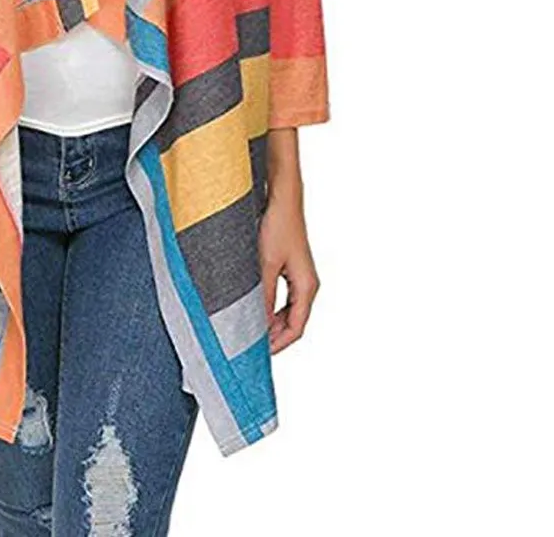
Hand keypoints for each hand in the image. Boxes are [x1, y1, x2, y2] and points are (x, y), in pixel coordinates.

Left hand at [259, 168, 319, 353]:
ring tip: (247, 330)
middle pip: (293, 323)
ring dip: (269, 322)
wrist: (281, 198)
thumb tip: (257, 325)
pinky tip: (250, 308)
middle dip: (273, 337)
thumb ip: (262, 296)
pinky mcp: (288, 268)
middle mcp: (306, 284)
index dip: (277, 345)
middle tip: (248, 346)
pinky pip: (281, 298)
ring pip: (286, 311)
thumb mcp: (265, 264)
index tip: (257, 355)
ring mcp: (298, 276)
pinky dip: (268, 307)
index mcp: (307, 287)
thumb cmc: (277, 226)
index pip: (296, 329)